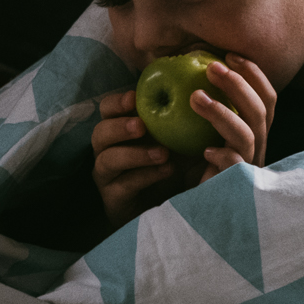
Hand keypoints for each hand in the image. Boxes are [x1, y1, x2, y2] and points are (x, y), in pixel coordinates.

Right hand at [91, 89, 183, 229]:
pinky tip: (167, 170)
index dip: (117, 102)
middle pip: (100, 132)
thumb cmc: (174, 165)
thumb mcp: (181, 140)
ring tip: (162, 152)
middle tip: (141, 125)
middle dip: (119, 127)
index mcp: (119, 130)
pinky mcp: (114, 198)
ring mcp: (108, 175)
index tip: (135, 97)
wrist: (170, 208)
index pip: (107, 109)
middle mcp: (107, 150)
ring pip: (108, 159)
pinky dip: (146, 175)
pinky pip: (124, 185)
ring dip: (134, 154)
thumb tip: (204, 95)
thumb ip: (184, 120)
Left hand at [191, 54, 276, 176]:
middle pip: (261, 112)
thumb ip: (200, 104)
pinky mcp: (234, 188)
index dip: (254, 74)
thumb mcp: (194, 129)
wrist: (184, 209)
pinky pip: (236, 167)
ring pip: (247, 135)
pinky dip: (223, 154)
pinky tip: (205, 149)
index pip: (267, 98)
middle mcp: (256, 149)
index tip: (229, 55)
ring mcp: (248, 169)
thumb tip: (185, 63)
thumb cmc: (188, 164)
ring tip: (194, 98)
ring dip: (223, 113)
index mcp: (253, 132)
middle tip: (212, 68)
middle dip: (239, 85)